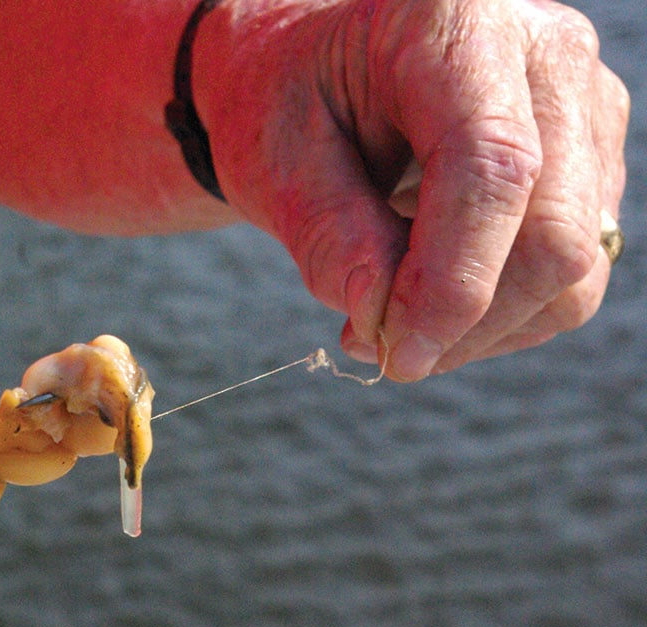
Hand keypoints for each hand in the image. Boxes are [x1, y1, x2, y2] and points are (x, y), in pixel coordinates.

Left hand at [196, 0, 627, 379]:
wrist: (319, 74)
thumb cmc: (289, 104)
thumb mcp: (276, 160)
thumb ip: (329, 237)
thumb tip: (385, 320)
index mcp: (454, 24)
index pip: (492, 169)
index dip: (451, 282)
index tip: (396, 353)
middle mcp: (545, 53)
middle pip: (553, 230)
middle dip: (467, 321)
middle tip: (379, 348)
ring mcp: (585, 105)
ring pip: (575, 265)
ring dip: (482, 328)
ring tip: (391, 318)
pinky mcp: (591, 157)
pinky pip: (574, 270)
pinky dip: (501, 311)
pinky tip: (428, 294)